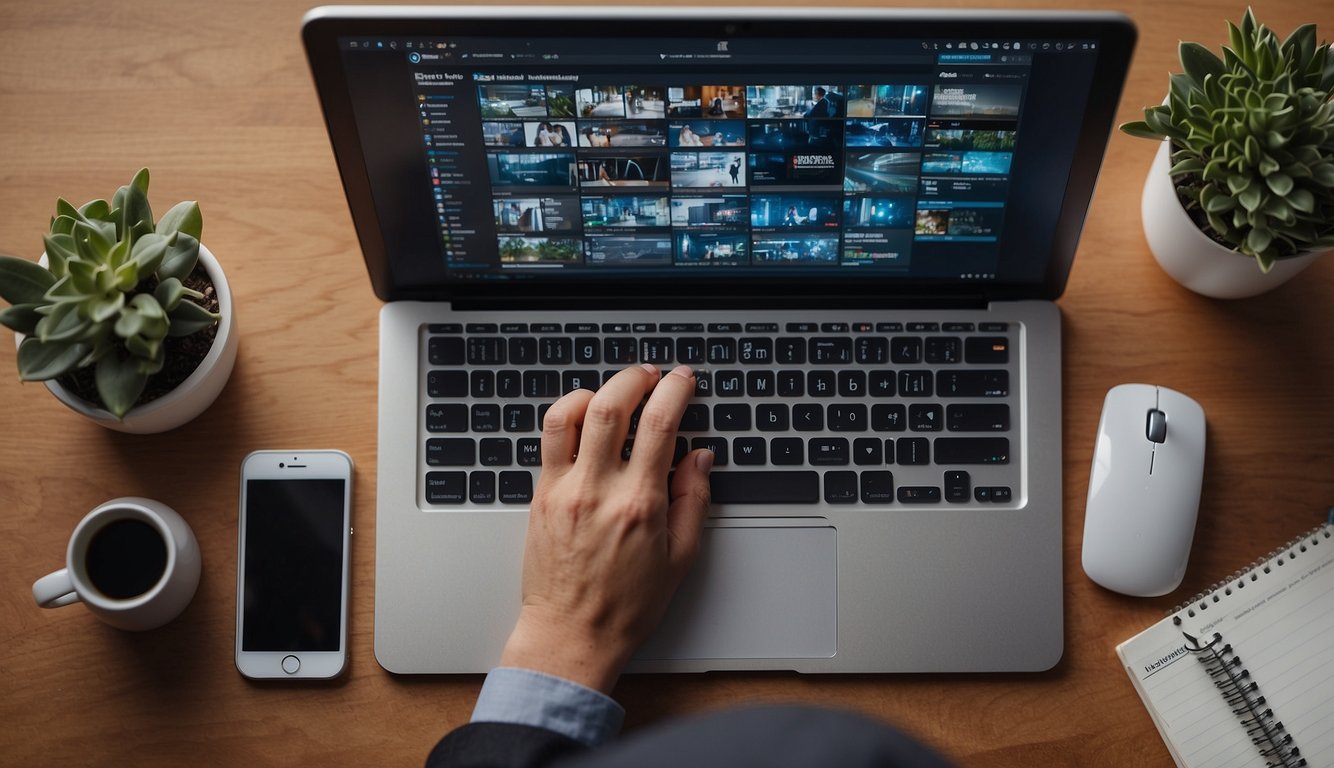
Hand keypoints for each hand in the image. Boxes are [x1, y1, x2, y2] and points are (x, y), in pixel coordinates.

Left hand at [499, 364, 713, 692]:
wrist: (570, 634)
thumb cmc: (625, 606)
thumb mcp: (680, 559)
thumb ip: (694, 501)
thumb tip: (700, 458)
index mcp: (639, 505)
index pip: (660, 425)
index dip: (676, 391)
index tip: (684, 380)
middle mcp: (598, 490)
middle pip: (613, 406)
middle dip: (636, 378)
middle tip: (652, 375)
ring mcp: (564, 490)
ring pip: (572, 414)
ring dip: (597, 389)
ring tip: (616, 390)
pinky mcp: (540, 496)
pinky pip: (549, 439)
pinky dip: (568, 414)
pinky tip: (584, 416)